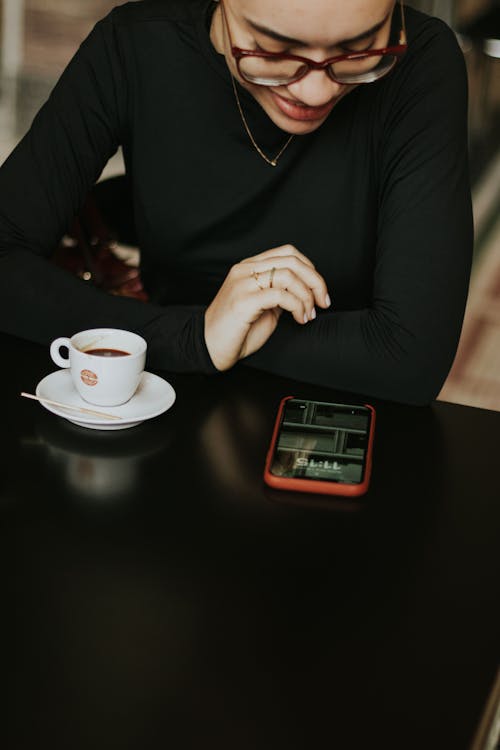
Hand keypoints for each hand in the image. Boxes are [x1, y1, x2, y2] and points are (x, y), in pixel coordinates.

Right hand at [204, 244, 330, 370]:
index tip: (319, 291)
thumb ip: (280, 294)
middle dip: (315, 281)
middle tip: (323, 302)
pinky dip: (297, 306)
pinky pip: (280, 295)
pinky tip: (299, 319)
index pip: (288, 253)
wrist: (209, 348)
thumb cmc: (236, 331)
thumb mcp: (264, 307)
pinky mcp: (243, 301)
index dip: (310, 269)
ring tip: (307, 315)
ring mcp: (242, 284)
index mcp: (249, 268)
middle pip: (292, 261)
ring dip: (306, 297)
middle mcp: (245, 271)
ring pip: (288, 276)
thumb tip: (304, 292)